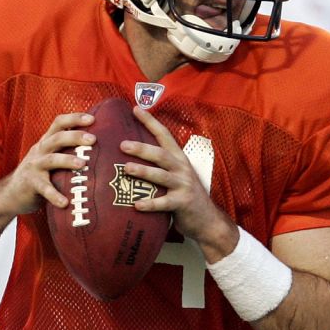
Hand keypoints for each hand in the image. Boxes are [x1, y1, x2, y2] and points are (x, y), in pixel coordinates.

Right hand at [0, 112, 94, 220]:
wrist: (12, 192)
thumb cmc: (41, 173)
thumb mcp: (52, 156)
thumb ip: (68, 149)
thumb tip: (100, 146)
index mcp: (47, 141)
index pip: (59, 123)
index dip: (74, 118)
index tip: (92, 119)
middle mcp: (40, 150)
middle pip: (57, 138)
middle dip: (75, 136)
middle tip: (93, 139)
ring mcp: (35, 166)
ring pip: (51, 160)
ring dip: (67, 160)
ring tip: (82, 164)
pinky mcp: (31, 184)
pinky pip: (44, 189)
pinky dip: (54, 195)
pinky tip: (65, 202)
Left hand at [121, 107, 235, 258]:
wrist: (207, 220)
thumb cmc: (185, 195)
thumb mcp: (176, 176)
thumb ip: (160, 166)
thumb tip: (130, 156)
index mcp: (179, 158)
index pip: (164, 135)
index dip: (150, 122)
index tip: (135, 109)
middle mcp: (182, 168)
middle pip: (161, 154)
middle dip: (142, 148)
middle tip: (122, 144)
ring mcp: (184, 185)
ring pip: (161, 176)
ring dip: (143, 172)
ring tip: (126, 169)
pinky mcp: (183, 203)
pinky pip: (164, 203)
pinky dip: (150, 204)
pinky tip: (136, 205)